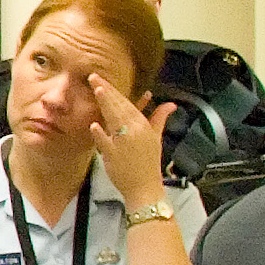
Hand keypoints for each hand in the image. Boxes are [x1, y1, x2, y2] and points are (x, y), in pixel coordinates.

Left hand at [90, 72, 181, 212]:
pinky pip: (105, 143)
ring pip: (113, 120)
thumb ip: (159, 118)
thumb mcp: (156, 137)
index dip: (114, 91)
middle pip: (119, 107)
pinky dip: (101, 134)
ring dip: (106, 105)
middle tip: (94, 77)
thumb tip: (171, 104)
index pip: (127, 103)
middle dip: (107, 91)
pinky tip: (94, 125)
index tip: (102, 80)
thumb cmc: (149, 162)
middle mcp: (133, 131)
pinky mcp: (113, 156)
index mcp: (142, 125)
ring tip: (98, 90)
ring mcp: (122, 143)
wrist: (145, 187)